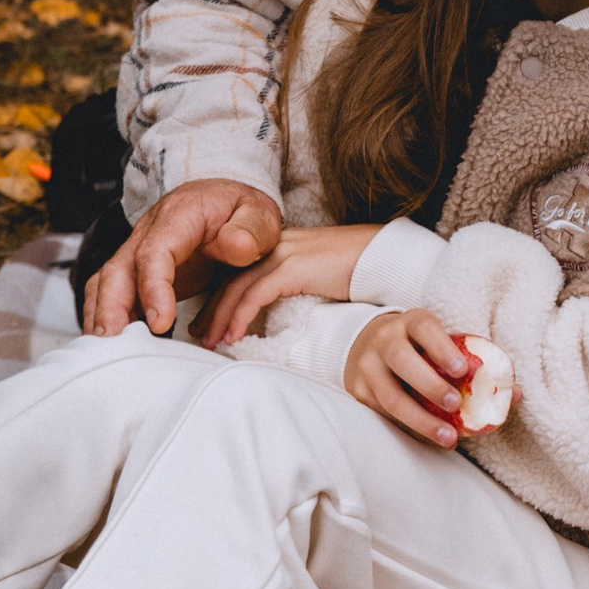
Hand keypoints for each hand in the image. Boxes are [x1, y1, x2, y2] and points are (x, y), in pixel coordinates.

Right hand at [81, 179, 280, 337]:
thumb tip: (236, 247)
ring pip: (107, 284)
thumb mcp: (258, 214)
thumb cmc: (240, 211)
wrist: (226, 202)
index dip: (152, 287)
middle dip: (111, 309)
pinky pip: (116, 295)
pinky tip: (118, 347)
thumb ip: (250, 230)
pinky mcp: (139, 272)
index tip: (159, 322)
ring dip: (103, 317)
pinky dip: (112, 320)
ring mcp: (139, 253)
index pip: (154, 253)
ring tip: (107, 353)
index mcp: (178, 218)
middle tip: (113, 344)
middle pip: (117, 270)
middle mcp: (149, 234)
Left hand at [201, 221, 382, 349]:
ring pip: (236, 286)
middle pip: (230, 278)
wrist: (389, 259)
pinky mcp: (293, 266)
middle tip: (199, 337)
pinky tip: (232, 336)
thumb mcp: (321, 281)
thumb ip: (297, 291)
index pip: (239, 271)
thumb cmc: (362, 273)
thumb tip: (282, 319)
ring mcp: (283, 252)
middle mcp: (276, 245)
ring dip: (219, 317)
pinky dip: (239, 316)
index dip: (221, 298)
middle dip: (211, 310)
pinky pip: (255, 294)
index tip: (210, 324)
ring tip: (210, 343)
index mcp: (280, 246)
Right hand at [345, 306, 474, 446]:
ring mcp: (367, 367)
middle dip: (430, 385)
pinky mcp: (359, 392)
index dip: (442, 348)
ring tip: (448, 437)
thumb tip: (515, 394)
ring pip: (390, 396)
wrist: (368, 346)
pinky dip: (410, 430)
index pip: (424, 328)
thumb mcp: (440, 344)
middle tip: (456, 404)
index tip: (462, 370)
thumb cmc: (419, 349)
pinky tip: (431, 438)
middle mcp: (384, 340)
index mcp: (410, 322)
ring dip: (421, 420)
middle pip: (402, 359)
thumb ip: (475, 364)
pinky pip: (385, 415)